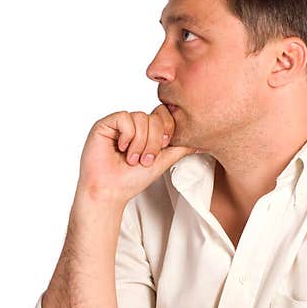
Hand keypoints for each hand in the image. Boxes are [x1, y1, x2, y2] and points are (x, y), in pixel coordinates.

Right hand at [77, 104, 195, 203]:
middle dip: (153, 142)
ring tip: (132, 158)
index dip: (167, 130)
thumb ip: (180, 149)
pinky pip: (124, 117)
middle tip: (144, 160)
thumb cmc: (132, 179)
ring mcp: (119, 123)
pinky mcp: (105, 124)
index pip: (164, 115)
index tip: (163, 148)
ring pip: (141, 117)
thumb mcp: (163, 162)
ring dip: (140, 143)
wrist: (110, 191)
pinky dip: (127, 136)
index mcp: (147, 131)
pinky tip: (121, 148)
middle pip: (154, 117)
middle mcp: (133, 124)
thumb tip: (201, 142)